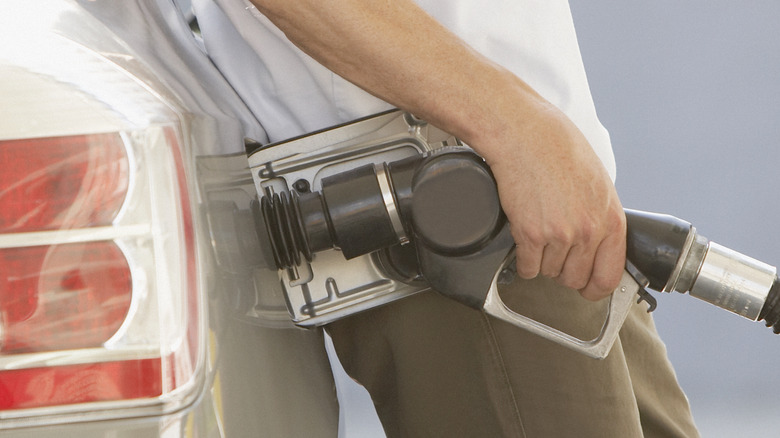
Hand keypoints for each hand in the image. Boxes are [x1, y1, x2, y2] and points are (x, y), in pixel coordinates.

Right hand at [479, 103, 625, 300]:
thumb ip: (600, 216)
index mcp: (610, 218)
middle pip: (574, 279)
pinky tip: (523, 240)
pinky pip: (526, 267)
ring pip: (548, 273)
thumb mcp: (597, 182)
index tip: (587, 288)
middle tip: (554, 253)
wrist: (525, 134)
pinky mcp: (529, 234)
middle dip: (563, 271)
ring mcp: (559, 235)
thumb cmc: (558, 149)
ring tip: (538, 234)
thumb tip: (598, 244)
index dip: (595, 288)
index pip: (609, 276)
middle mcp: (588, 231)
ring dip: (541, 261)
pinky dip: (522, 260)